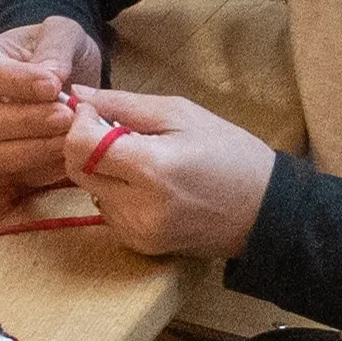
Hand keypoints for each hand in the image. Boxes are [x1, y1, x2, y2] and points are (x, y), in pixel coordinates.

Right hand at [0, 16, 105, 188]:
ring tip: (72, 135)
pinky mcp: (6, 165)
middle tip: (67, 114)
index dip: (13, 82)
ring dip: (36, 149)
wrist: (65, 77)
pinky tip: (74, 154)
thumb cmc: (54, 50)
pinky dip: (48, 169)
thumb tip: (52, 75)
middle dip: (28, 121)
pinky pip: (20, 176)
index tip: (52, 85)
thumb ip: (56, 47)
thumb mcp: (61, 32)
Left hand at [62, 87, 277, 259]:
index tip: (99, 111)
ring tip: (143, 161)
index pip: (79, 145)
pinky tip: (148, 186)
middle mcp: (137, 206)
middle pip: (76, 169)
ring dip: (103, 170)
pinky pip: (107, 211)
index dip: (81, 122)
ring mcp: (137, 231)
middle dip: (87, 145)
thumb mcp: (181, 114)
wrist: (266, 211)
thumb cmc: (229, 152)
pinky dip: (117, 193)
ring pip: (89, 190)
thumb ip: (123, 104)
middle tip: (119, 132)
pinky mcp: (139, 245)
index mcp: (151, 168)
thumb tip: (75, 95)